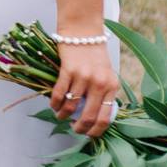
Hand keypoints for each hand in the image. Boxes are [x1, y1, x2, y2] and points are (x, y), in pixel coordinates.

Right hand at [55, 22, 119, 141]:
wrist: (83, 31)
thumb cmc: (94, 55)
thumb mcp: (106, 74)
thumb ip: (103, 94)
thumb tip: (95, 118)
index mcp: (112, 86)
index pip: (106, 117)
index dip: (96, 131)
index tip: (89, 135)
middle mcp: (99, 83)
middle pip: (88, 116)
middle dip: (79, 128)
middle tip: (74, 129)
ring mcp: (83, 77)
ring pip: (71, 107)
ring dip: (64, 116)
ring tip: (61, 116)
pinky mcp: (68, 70)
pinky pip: (59, 94)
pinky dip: (55, 104)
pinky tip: (54, 105)